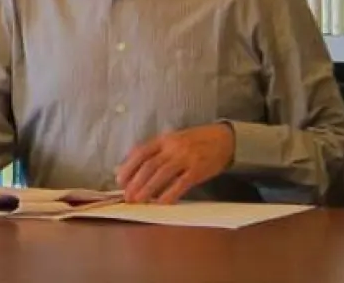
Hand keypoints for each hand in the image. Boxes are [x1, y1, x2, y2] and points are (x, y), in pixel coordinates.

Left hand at [115, 123, 234, 203]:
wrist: (223, 139)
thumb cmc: (195, 141)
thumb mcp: (173, 140)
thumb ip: (154, 152)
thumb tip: (130, 167)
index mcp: (164, 139)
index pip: (141, 152)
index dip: (128, 167)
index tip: (119, 181)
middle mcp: (173, 147)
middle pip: (149, 165)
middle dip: (136, 182)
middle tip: (127, 197)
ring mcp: (186, 158)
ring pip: (162, 175)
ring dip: (148, 189)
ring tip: (138, 201)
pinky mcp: (197, 170)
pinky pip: (180, 184)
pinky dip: (169, 194)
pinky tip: (161, 203)